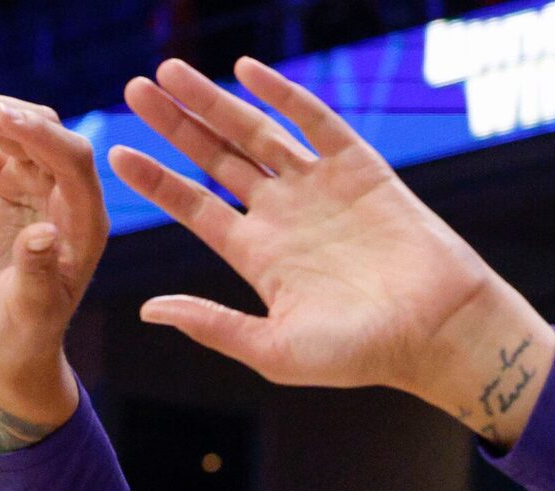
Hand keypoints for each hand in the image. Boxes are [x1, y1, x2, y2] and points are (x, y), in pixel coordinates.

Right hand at [0, 90, 102, 438]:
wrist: (7, 340)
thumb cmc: (26, 332)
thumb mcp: (32, 308)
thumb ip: (38, 272)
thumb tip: (42, 236)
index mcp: (85, 218)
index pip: (70, 158)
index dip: (38, 133)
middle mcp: (64, 191)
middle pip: (31, 130)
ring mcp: (34, 182)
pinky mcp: (4, 183)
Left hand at [105, 58, 553, 437]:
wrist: (439, 331)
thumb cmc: (362, 355)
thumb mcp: (274, 350)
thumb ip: (213, 326)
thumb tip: (148, 310)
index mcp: (259, 257)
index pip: (195, 208)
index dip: (156, 181)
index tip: (116, 153)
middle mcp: (284, 216)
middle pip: (216, 159)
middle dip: (175, 125)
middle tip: (133, 89)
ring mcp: (320, 188)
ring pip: (255, 133)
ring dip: (214, 102)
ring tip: (171, 72)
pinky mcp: (361, 168)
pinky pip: (316, 121)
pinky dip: (283, 95)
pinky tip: (248, 72)